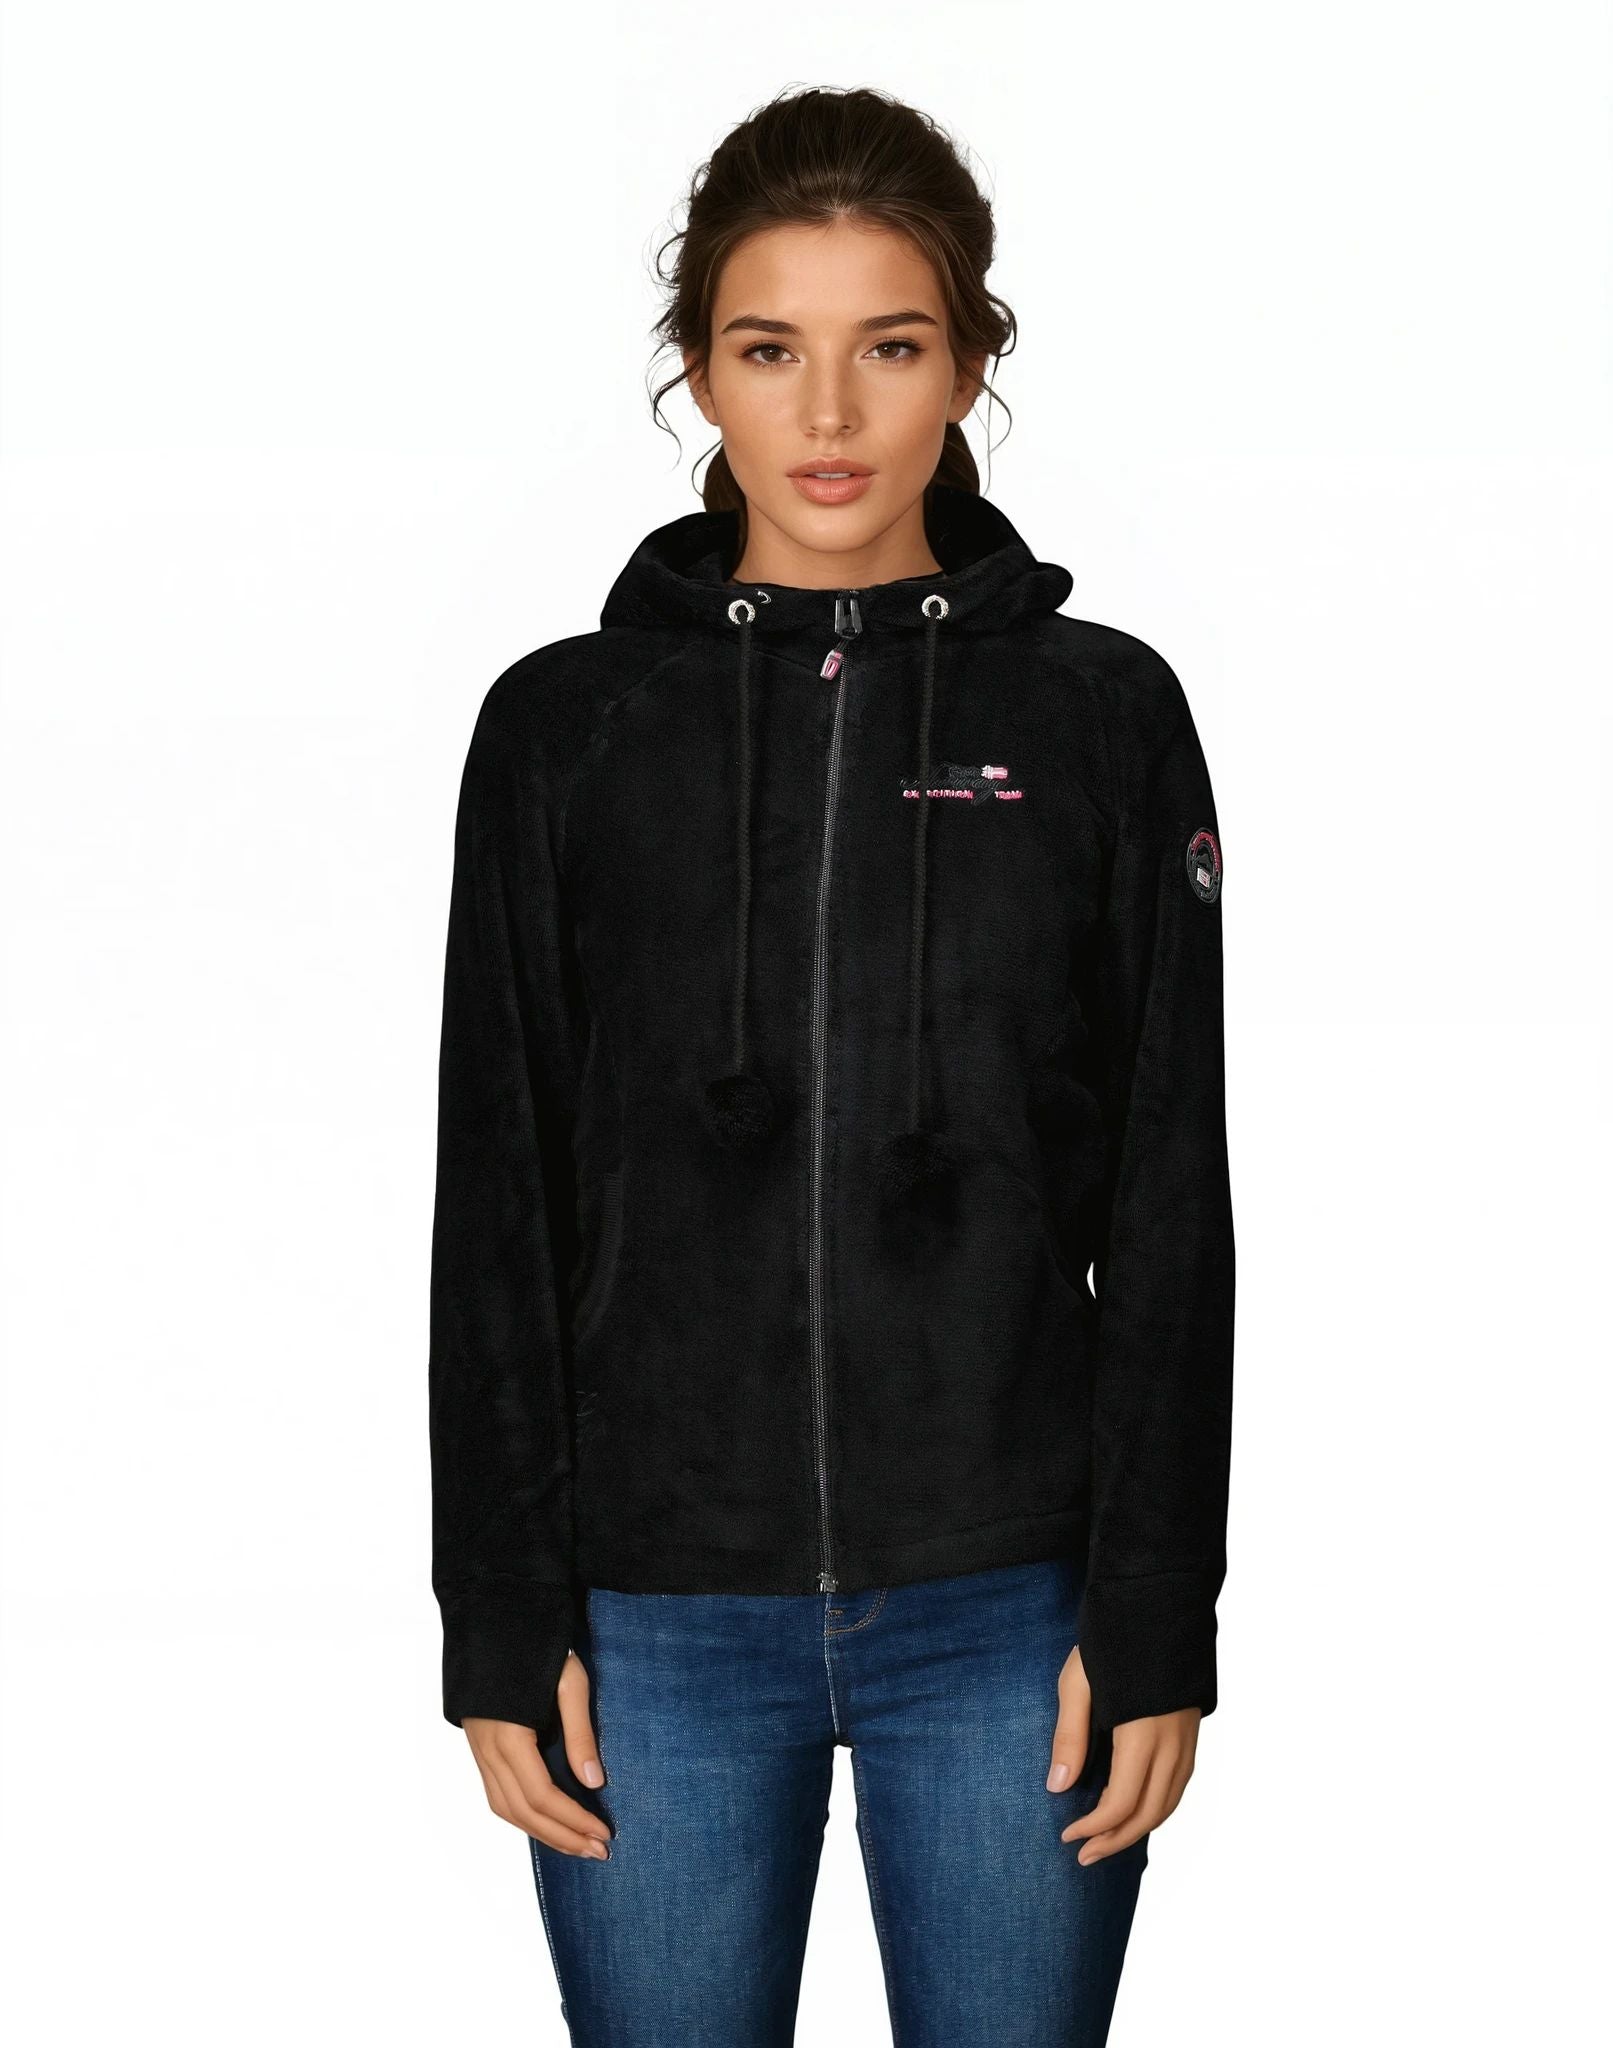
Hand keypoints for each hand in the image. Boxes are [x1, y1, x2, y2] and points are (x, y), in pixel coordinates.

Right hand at [463, 1652, 614, 1859]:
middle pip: (523, 1812)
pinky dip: (525, 1816)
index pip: (542, 1795)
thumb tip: (595, 1783)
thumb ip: (580, 1733)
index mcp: (508, 1736)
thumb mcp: (568, 1682)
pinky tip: (549, 1821)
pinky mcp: (480, 1748)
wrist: (494, 1619)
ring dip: (543, 1833)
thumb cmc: (536, 1646)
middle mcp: (487, 1750)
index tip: (604, 1834)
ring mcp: (479, 1751)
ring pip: (506, 1810)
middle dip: (562, 1837)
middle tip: (598, 1851)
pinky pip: (499, 1795)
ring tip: (578, 1846)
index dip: (573, 1820)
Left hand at [1045, 1642, 1198, 1863]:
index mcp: (1142, 1732)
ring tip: (1107, 1842)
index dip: (1095, 1827)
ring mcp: (1187, 1738)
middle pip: (1149, 1812)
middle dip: (1116, 1840)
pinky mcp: (1192, 1731)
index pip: (1122, 1801)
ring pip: (1170, 1803)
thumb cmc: (1110, 1639)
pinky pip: (1179, 1785)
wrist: (1156, 1600)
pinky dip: (1158, 1807)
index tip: (1068, 1836)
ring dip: (1139, 1829)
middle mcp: (1172, 1742)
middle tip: (1085, 1855)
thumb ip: (1070, 1736)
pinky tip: (1137, 1810)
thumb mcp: (1077, 1683)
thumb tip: (1058, 1788)